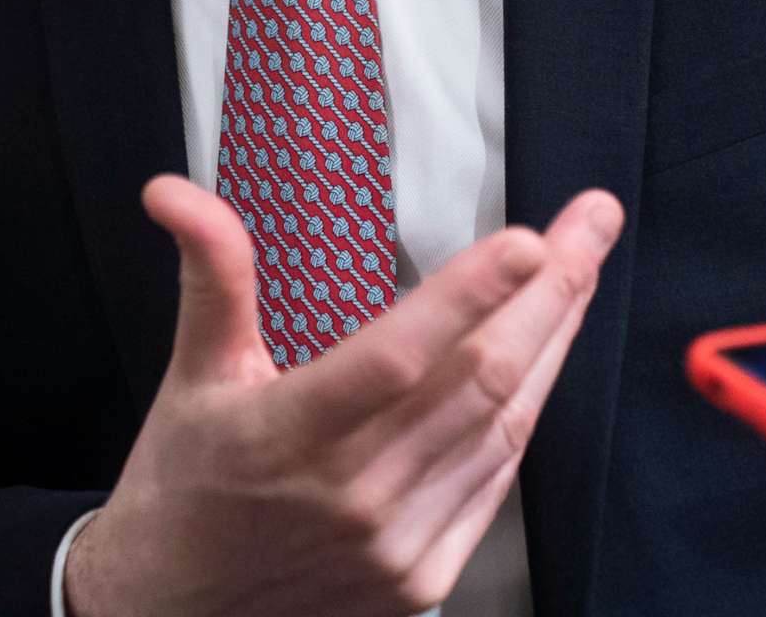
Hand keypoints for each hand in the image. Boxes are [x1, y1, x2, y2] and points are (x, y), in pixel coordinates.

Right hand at [64, 176, 624, 616]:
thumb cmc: (186, 487)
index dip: (466, 297)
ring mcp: (395, 543)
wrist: (175, 611)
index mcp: (288, 434)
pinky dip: (526, 411)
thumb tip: (174, 192)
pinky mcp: (421, 577)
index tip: (527, 240)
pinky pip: (495, 480)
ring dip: (552, 342)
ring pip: (504, 427)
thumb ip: (212, 275)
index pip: (393, 357)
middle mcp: (351, 493)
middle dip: (550, 293)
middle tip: (591, 222)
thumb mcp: (192, 376)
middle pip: (477, 381)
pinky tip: (545, 357)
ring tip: (581, 271)